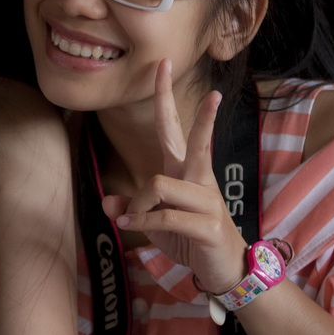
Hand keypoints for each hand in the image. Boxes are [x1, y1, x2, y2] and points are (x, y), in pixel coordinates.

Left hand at [102, 59, 248, 293]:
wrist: (225, 269)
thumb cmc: (190, 238)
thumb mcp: (153, 222)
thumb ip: (131, 209)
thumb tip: (108, 204)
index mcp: (184, 169)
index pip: (173, 126)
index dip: (165, 97)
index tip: (162, 65)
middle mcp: (198, 177)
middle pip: (191, 137)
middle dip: (184, 108)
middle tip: (184, 75)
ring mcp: (207, 199)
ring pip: (159, 183)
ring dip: (138, 204)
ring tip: (131, 219)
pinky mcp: (208, 224)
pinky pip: (164, 216)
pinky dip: (143, 223)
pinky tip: (134, 228)